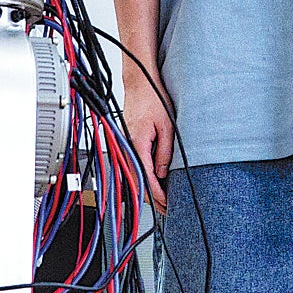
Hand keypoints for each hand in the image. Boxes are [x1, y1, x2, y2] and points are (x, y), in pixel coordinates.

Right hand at [120, 67, 173, 209]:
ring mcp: (125, 144)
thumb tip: (162, 173)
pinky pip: (133, 164)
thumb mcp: (167, 127)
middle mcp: (127, 146)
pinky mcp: (126, 142)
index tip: (166, 204)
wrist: (140, 83)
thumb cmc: (153, 98)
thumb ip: (164, 152)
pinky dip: (142, 176)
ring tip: (162, 200)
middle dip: (152, 197)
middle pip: (137, 180)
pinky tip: (152, 181)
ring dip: (146, 188)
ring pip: (133, 174)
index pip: (146, 177)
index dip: (157, 194)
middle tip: (166, 209)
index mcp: (136, 144)